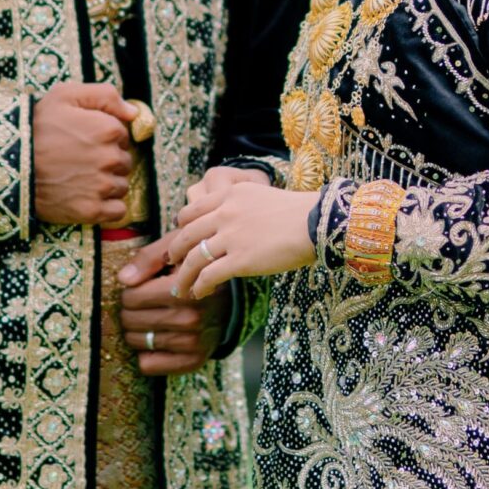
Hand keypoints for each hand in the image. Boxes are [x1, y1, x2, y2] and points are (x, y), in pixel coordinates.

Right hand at [33, 82, 135, 226]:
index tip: (85, 139)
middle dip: (108, 160)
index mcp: (108, 129)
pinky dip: (108, 207)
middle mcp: (110, 158)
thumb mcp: (65, 96)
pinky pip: (118, 211)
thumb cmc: (35, 127)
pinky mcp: (92, 211)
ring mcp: (102, 186)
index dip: (105, 136)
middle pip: (124, 161)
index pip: (123, 135)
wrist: (8, 164)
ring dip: (108, 183)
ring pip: (121, 186)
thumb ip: (105, 96)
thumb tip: (134, 112)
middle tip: (81, 159)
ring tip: (81, 178)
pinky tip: (89, 197)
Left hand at [115, 238, 231, 375]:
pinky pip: (148, 364)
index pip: (131, 298)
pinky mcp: (193, 360)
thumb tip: (124, 279)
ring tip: (149, 319)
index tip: (141, 287)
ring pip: (136, 342)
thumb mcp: (177, 251)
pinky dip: (146, 353)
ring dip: (136, 330)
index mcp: (184, 291)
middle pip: (130, 320)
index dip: (131, 291)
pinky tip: (156, 339)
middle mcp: (190, 320)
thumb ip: (148, 258)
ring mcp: (193, 343)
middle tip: (143, 304)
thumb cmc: (196, 271)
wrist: (231, 300)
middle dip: (130, 310)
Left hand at [163, 173, 317, 301]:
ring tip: (181, 289)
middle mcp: (225, 213)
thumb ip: (240, 206)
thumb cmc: (297, 213)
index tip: (182, 240)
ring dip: (183, 276)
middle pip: (186, 235)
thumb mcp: (261, 195)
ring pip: (193, 258)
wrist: (316, 223)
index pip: (191, 211)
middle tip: (173, 264)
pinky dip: (200, 287)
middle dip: (175, 253)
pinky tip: (200, 293)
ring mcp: (231, 237)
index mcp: (229, 195)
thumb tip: (229, 225)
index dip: (181, 228)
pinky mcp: (240, 260)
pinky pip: (209, 276)